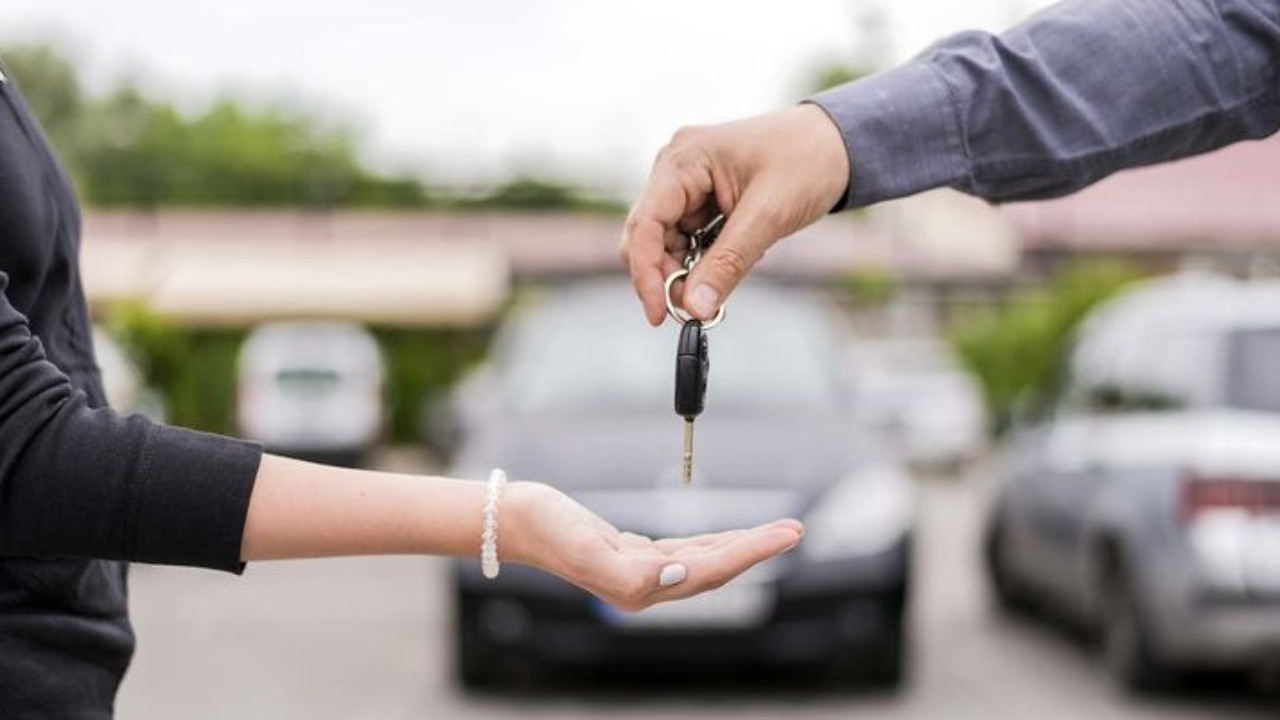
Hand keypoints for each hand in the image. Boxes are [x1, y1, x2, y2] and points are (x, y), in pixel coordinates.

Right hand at [502, 481, 802, 611]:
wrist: (516, 521)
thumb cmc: (547, 530)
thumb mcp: (585, 548)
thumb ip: (632, 571)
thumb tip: (680, 574)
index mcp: (642, 588)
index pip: (712, 570)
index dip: (752, 551)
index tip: (786, 533)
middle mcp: (648, 586)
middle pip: (717, 568)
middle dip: (758, 548)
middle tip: (795, 529)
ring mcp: (642, 572)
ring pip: (706, 560)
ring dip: (741, 545)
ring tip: (775, 530)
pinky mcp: (634, 555)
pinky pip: (686, 552)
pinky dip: (713, 542)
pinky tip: (727, 537)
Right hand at [620, 104, 849, 325]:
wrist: (840, 143)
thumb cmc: (808, 161)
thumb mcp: (768, 216)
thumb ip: (727, 263)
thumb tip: (695, 307)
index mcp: (684, 158)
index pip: (646, 223)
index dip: (646, 273)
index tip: (660, 313)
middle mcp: (677, 167)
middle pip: (650, 235)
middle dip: (666, 275)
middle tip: (694, 309)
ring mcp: (689, 182)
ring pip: (669, 241)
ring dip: (687, 271)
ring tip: (719, 287)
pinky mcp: (704, 197)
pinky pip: (691, 238)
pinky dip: (705, 259)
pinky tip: (733, 261)